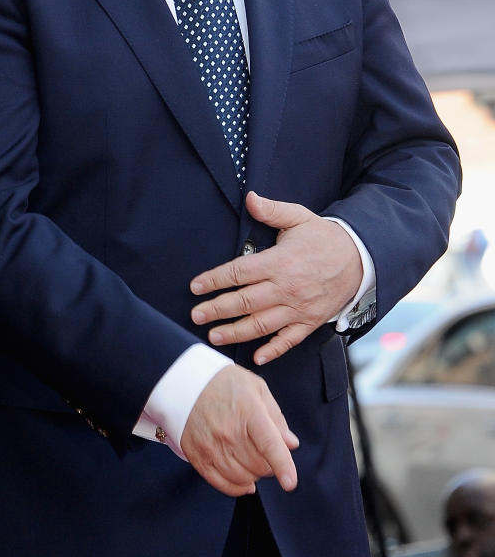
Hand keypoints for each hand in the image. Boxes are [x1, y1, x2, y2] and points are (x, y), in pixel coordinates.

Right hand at [180, 366, 298, 495]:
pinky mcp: (198, 456)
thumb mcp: (255, 388)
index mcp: (248, 411)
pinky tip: (244, 482)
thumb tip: (291, 444)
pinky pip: (221, 483)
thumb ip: (276, 417)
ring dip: (253, 475)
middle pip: (259, 466)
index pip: (269, 444)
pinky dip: (237, 487)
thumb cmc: (223, 383)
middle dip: (269, 465)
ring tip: (252, 461)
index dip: (282, 466)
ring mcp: (211, 446)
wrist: (185, 381)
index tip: (290, 483)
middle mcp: (228, 431)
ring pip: (242, 477)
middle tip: (265, 453)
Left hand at [190, 191, 362, 365]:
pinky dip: (273, 350)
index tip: (196, 286)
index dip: (215, 279)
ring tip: (214, 336)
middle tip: (196, 315)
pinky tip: (256, 358)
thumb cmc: (324, 238)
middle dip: (217, 309)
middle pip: (245, 302)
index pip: (239, 272)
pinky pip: (289, 340)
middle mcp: (286, 288)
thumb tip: (250, 198)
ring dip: (236, 332)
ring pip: (261, 324)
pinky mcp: (310, 321)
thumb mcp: (299, 217)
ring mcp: (299, 308)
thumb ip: (273, 210)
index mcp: (280, 262)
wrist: (361, 259)